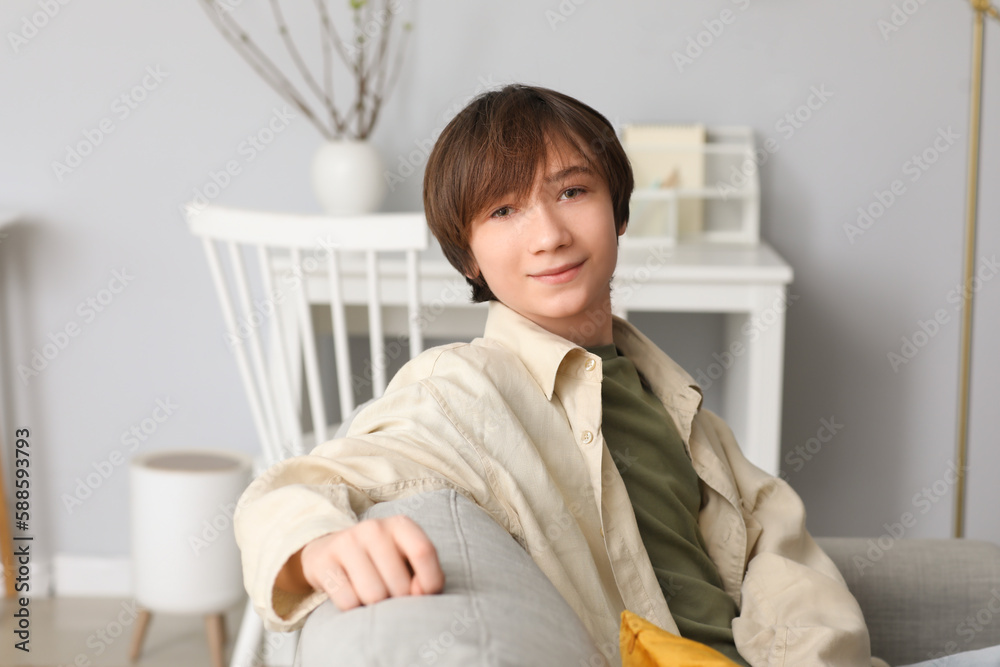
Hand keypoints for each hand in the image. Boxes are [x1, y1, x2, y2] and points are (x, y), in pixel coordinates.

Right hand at [289, 516, 444, 610]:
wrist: (329, 549)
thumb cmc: (380, 561)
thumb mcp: (407, 561)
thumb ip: (427, 576)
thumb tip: (419, 592)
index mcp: (400, 525)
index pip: (423, 551)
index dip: (429, 581)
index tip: (422, 594)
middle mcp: (374, 528)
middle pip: (399, 584)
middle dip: (397, 599)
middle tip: (388, 592)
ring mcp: (347, 542)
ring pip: (374, 595)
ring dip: (374, 606)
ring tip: (369, 594)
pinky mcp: (324, 561)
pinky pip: (348, 602)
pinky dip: (353, 608)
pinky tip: (350, 594)